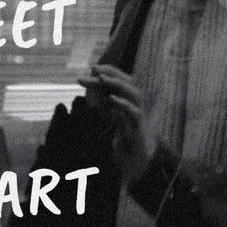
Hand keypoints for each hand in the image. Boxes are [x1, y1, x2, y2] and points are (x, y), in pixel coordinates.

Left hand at [79, 64, 148, 182]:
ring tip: (102, 79)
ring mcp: (139, 114)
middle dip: (111, 73)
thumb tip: (85, 88)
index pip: (119, 79)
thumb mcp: (107, 117)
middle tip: (94, 69)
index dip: (108, 71)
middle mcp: (135, 103)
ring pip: (134, 93)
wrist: (138, 159)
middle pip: (127, 81)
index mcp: (127, 99)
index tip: (92, 67)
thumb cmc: (122, 137)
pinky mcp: (140, 127)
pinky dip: (124, 104)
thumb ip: (99, 103)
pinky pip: (135, 112)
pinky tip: (112, 99)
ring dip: (118, 84)